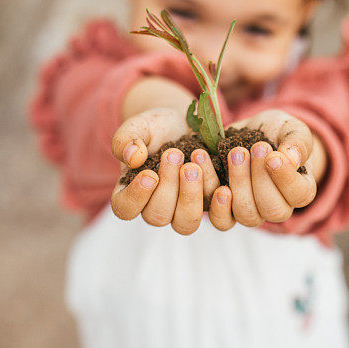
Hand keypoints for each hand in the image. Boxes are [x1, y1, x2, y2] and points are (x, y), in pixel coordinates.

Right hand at [109, 108, 227, 234]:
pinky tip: (223, 187)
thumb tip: (132, 158)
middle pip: (157, 217)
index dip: (136, 197)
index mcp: (131, 193)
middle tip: (175, 155)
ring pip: (186, 223)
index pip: (125, 209)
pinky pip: (217, 218)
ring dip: (191, 196)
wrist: (187, 123)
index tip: (150, 174)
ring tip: (195, 164)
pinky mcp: (211, 207)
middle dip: (168, 187)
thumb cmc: (157, 127)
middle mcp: (156, 208)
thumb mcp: (139, 126)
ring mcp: (184, 211)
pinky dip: (220, 204)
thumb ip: (126, 140)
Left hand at [208, 110, 317, 230]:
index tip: (273, 156)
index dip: (286, 179)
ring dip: (237, 184)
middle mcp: (276, 207)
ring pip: (246, 215)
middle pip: (271, 210)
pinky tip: (206, 169)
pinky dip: (213, 198)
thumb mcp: (290, 129)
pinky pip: (221, 218)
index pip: (300, 195)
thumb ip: (297, 142)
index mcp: (299, 190)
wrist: (249, 133)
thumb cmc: (276, 133)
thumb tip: (291, 158)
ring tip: (232, 153)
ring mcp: (249, 211)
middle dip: (258, 179)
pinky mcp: (225, 209)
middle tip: (247, 150)